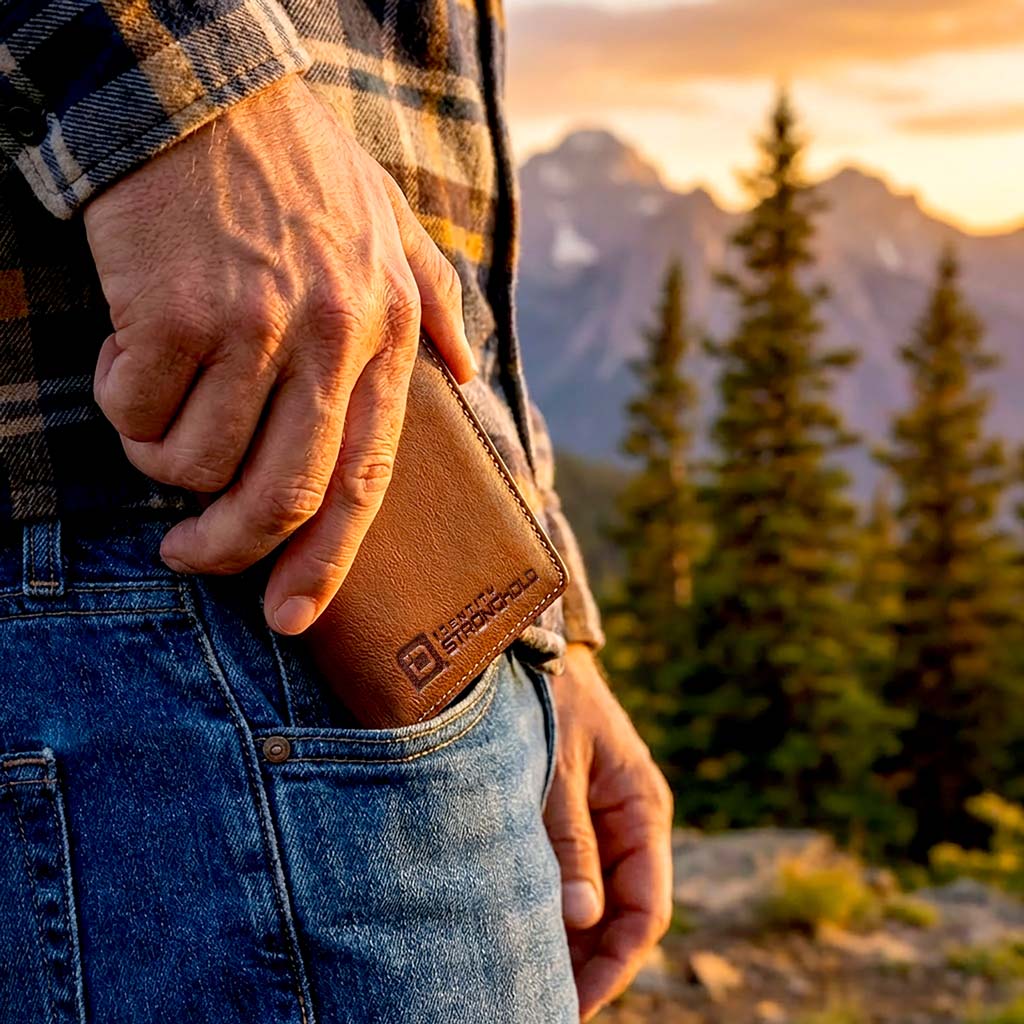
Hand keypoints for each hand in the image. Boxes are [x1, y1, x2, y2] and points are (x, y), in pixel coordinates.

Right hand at [83, 74, 475, 634]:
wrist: (205, 90)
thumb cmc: (298, 170)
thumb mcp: (394, 226)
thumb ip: (437, 304)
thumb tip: (469, 373)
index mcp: (384, 334)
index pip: (365, 480)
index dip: (328, 562)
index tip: (294, 616)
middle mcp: (328, 340)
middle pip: (282, 496)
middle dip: (231, 551)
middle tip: (192, 557)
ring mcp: (252, 327)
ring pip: (195, 462)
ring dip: (164, 463)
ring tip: (156, 419)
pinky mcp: (175, 312)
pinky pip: (135, 410)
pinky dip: (123, 406)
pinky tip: (132, 357)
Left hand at [544, 643, 673, 1020]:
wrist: (530, 648)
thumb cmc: (550, 699)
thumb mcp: (557, 767)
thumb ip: (570, 840)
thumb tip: (582, 919)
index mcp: (642, 810)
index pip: (647, 910)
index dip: (616, 963)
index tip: (574, 1002)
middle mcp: (630, 823)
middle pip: (621, 916)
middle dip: (588, 963)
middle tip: (539, 1001)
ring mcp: (603, 822)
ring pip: (595, 902)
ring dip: (567, 941)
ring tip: (522, 977)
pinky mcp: (572, 818)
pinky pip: (571, 876)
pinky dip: (550, 907)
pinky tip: (518, 931)